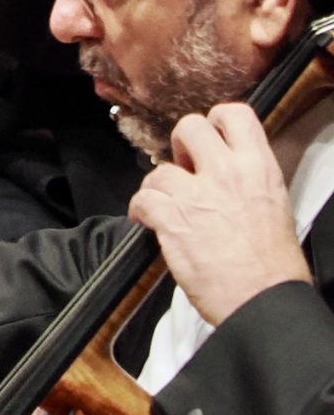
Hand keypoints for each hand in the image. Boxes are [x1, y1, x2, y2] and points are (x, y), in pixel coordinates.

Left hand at [129, 102, 313, 325]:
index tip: (208, 139)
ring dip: (157, 187)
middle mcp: (228, 174)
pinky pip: (142, 199)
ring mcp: (197, 195)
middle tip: (183, 168)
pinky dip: (140, 210)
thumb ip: (247, 179)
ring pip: (158, 170)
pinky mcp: (171, 219)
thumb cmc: (273, 264)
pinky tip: (148, 221)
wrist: (264, 299)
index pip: (236, 114)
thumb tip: (224, 169)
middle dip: (180, 145)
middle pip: (190, 127)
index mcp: (259, 169)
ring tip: (167, 205)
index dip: (215, 121)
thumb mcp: (274, 205)